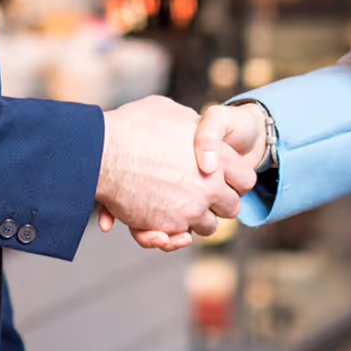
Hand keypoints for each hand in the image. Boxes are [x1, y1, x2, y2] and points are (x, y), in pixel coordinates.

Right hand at [95, 96, 254, 252]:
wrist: (104, 151)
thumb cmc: (134, 126)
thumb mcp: (171, 111)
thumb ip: (192, 123)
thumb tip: (195, 125)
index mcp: (219, 158)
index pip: (246, 179)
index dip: (235, 179)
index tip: (223, 177)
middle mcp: (210, 188)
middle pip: (232, 208)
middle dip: (220, 203)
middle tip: (203, 193)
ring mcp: (189, 211)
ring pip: (208, 227)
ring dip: (198, 220)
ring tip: (181, 204)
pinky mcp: (166, 228)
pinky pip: (179, 239)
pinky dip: (174, 236)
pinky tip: (166, 223)